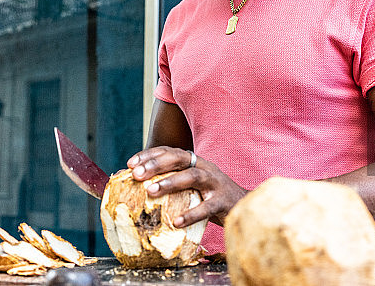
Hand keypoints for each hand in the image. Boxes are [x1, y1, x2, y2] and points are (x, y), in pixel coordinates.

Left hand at [126, 146, 247, 227]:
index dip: (150, 155)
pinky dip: (191, 215)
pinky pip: (206, 207)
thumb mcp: (192, 186)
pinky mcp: (223, 201)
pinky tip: (176, 222)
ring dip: (170, 182)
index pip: (170, 151)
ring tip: (151, 191)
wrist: (244, 205)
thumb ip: (172, 183)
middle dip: (156, 164)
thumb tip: (140, 189)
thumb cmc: (210, 196)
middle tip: (136, 174)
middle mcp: (204, 167)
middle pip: (179, 159)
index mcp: (195, 161)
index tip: (131, 164)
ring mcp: (215, 183)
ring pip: (192, 177)